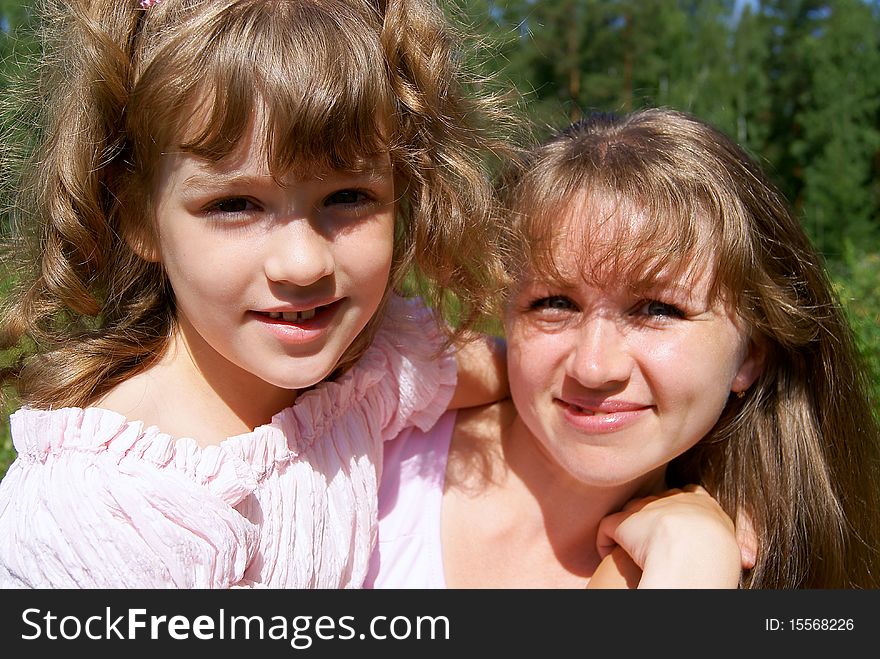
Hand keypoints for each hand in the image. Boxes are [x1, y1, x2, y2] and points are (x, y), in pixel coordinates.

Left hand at [590, 485, 744, 588]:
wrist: (695, 550)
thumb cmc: (719, 557)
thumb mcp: (733, 544)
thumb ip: (729, 542)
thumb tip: (747, 559)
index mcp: (702, 503)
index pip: (690, 495)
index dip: (681, 512)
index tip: (680, 529)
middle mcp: (672, 499)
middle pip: (657, 502)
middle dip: (652, 519)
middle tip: (654, 543)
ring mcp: (646, 508)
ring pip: (632, 515)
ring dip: (630, 534)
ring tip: (632, 556)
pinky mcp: (624, 521)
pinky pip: (607, 529)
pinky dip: (605, 544)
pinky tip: (609, 558)